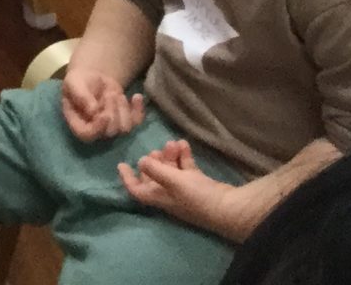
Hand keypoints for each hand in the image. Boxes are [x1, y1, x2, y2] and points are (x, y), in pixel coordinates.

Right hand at [60, 67, 146, 142]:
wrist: (93, 77)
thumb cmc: (79, 81)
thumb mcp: (74, 83)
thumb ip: (80, 95)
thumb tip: (93, 111)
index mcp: (77, 122)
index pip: (86, 134)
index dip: (97, 128)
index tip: (104, 115)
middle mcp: (95, 129)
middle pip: (109, 131)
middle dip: (111, 111)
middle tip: (109, 94)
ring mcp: (111, 126)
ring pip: (124, 128)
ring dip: (123, 109)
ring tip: (115, 93)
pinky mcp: (124, 121)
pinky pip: (136, 122)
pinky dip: (138, 109)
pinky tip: (136, 97)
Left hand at [119, 140, 240, 236]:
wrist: (230, 208)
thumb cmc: (197, 196)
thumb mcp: (172, 181)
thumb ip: (155, 170)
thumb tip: (140, 161)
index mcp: (159, 198)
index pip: (137, 190)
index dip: (127, 178)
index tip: (121, 164)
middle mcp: (169, 195)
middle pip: (154, 177)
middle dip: (154, 161)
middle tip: (158, 149)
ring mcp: (185, 190)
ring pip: (171, 170)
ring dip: (170, 156)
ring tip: (174, 143)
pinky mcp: (199, 184)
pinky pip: (186, 169)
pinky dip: (184, 157)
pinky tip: (184, 144)